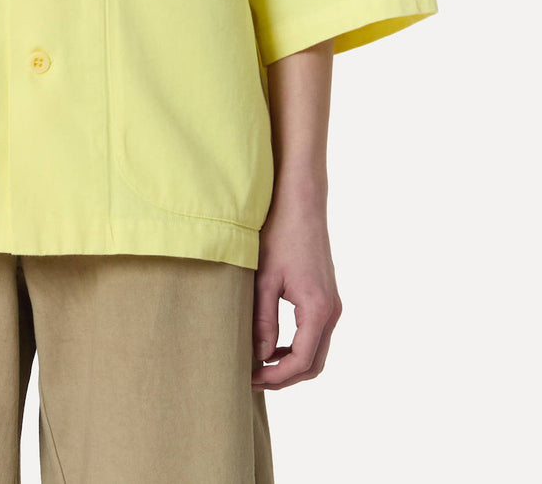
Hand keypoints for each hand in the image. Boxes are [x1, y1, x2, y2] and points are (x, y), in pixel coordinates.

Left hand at [251, 194, 341, 390]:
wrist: (301, 203)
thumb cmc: (280, 235)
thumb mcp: (265, 279)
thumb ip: (264, 320)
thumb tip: (260, 356)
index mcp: (318, 309)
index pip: (301, 362)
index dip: (276, 377)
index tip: (250, 378)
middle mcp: (331, 311)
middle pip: (314, 363)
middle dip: (284, 376)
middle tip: (253, 378)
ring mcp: (332, 304)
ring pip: (316, 351)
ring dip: (291, 363)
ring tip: (259, 364)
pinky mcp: (327, 297)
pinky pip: (316, 334)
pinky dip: (297, 346)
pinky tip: (273, 343)